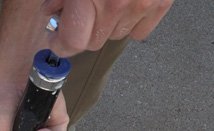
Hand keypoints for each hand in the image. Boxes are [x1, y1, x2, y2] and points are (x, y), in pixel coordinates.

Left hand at [42, 0, 173, 56]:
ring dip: (107, 24)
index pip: (73, 43)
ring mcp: (141, 4)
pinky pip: (140, 31)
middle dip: (83, 29)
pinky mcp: (161, 2)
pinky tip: (124, 5)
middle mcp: (117, 3)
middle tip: (80, 11)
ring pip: (116, 35)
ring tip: (104, 0)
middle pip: (93, 42)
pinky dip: (131, 21)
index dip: (61, 43)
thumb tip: (52, 10)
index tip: (57, 39)